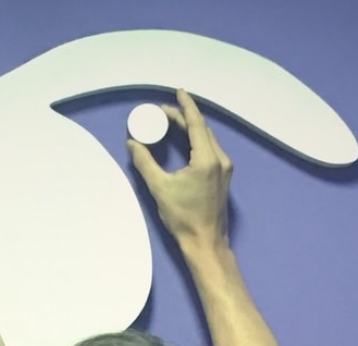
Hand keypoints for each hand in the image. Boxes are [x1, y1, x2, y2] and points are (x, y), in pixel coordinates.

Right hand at [127, 88, 232, 257]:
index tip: (177, 92)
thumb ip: (144, 162)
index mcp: (207, 159)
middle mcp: (220, 159)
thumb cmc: (183, 217)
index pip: (196, 123)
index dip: (186, 106)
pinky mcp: (223, 177)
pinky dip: (197, 141)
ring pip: (208, 139)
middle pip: (202, 129)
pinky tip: (186, 142)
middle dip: (184, 117)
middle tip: (163, 112)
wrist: (205, 242)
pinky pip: (210, 150)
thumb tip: (132, 144)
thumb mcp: (159, 187)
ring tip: (172, 123)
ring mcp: (224, 169)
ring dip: (191, 128)